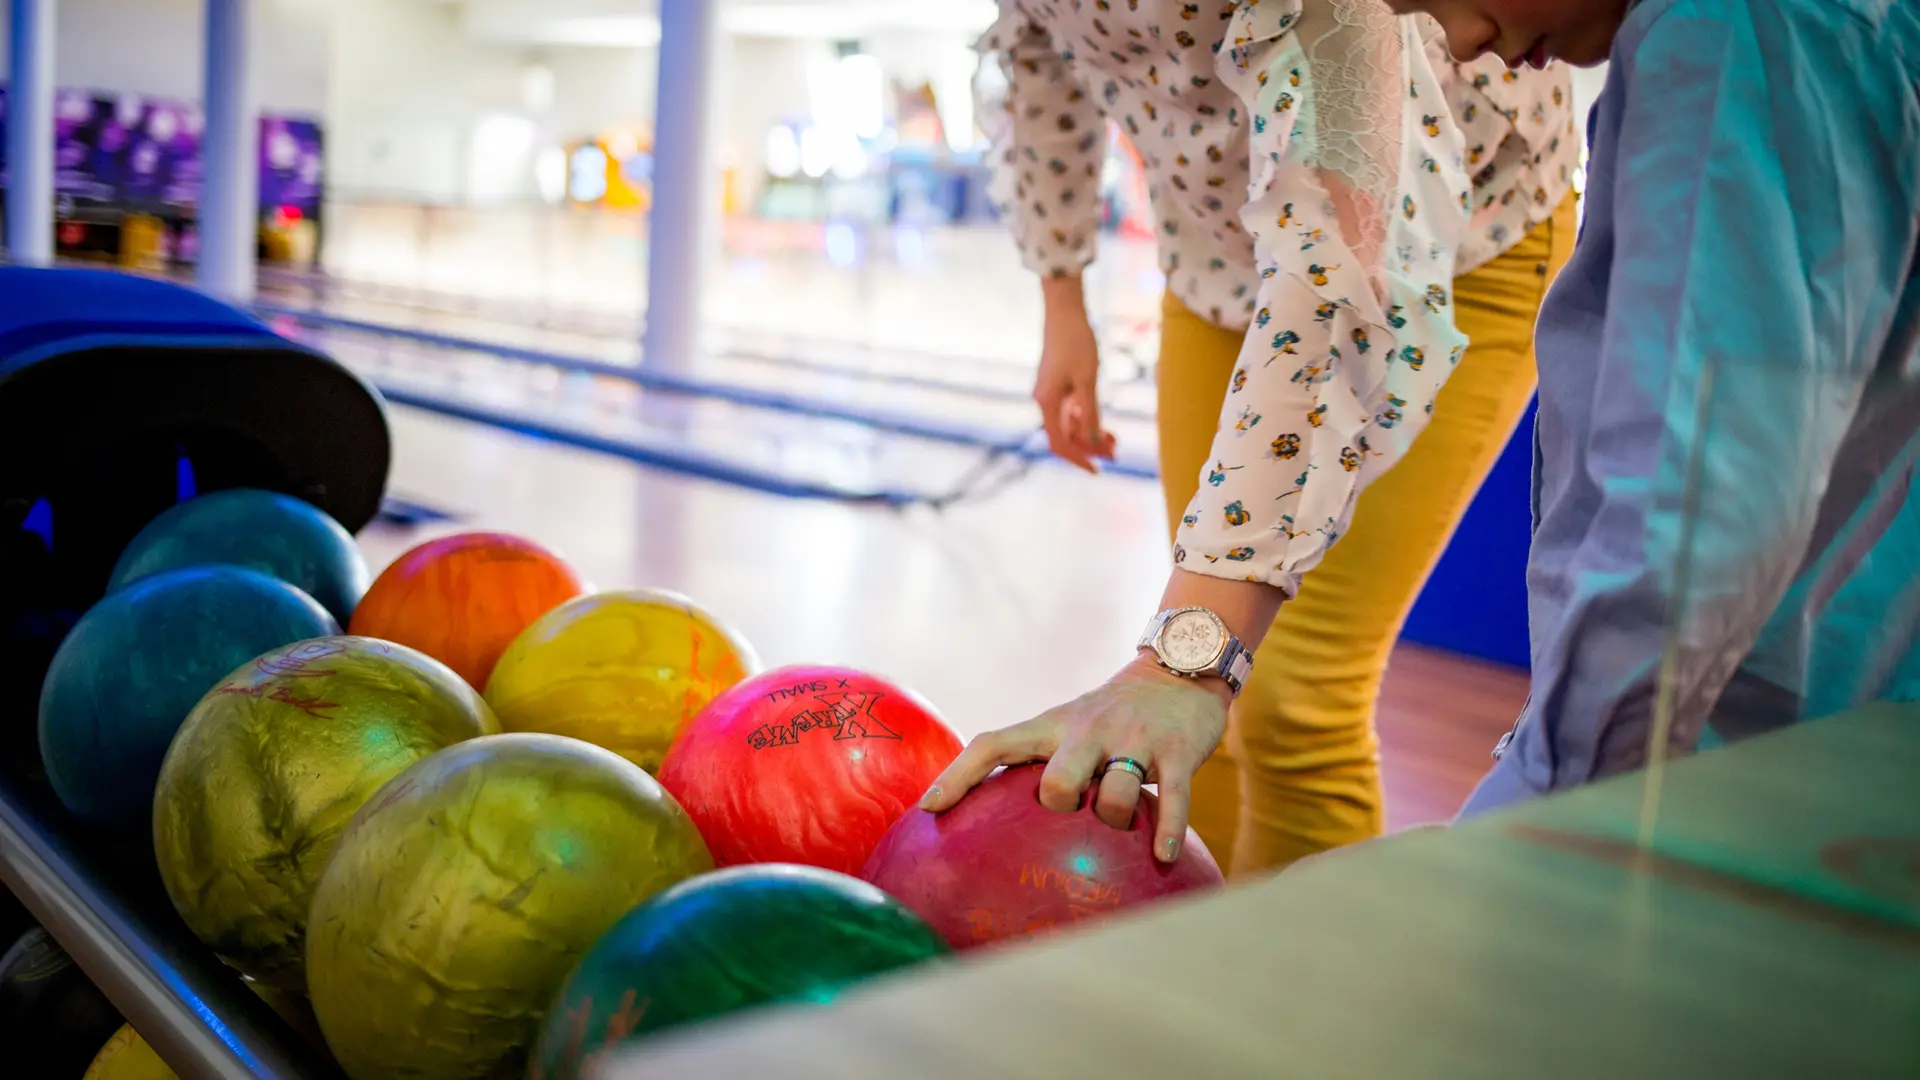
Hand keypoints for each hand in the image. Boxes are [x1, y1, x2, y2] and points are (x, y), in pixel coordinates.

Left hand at [921, 655, 1229, 862]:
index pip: (993, 744)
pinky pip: (1173, 799)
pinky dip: (1168, 830)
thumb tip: (992, 823)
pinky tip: (1163, 857)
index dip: (958, 775)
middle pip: (1057, 780)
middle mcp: (1088, 730)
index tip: (929, 808)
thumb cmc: (1110, 718)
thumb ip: (1040, 763)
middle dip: (1058, 807)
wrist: (1178, 673)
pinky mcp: (1177, 751)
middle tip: (1068, 818)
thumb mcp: (1068, 728)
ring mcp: (1134, 740)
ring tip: (1122, 829)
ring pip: (1116, 793)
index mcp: (1052, 726)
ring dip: (1116, 819)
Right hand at [1034, 276, 1116, 472]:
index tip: (1097, 469)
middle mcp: (1045, 401)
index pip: (1059, 443)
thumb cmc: (1076, 343)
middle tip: (1115, 453)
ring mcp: (1051, 393)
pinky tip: (1103, 422)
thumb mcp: (1087, 381)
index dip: (1078, 458)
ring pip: (1070, 423)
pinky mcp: (1059, 384)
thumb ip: (1089, 413)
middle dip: (1089, 447)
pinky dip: (1087, 418)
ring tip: (1114, 439)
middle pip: (1065, 435)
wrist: (1064, 311)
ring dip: (1090, 433)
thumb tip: (1093, 441)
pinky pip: (1071, 410)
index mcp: (1047, 403)